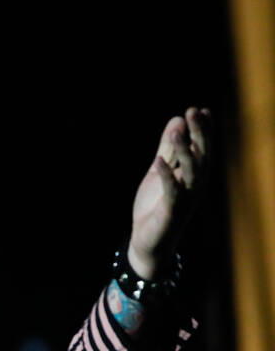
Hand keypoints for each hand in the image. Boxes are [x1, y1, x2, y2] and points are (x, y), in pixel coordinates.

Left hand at [128, 107, 211, 278]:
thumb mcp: (160, 171)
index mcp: (194, 175)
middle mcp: (195, 186)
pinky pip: (172, 191)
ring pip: (191, 172)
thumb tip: (176, 120)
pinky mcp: (172, 211)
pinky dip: (166, 176)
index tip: (199, 109)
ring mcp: (186, 199)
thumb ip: (168, 148)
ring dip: (184, 150)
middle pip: (202, 156)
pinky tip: (158, 161)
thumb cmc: (156, 205)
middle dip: (198, 134)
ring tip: (175, 131)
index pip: (202, 148)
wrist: (148, 241)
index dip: (203, 130)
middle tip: (192, 111)